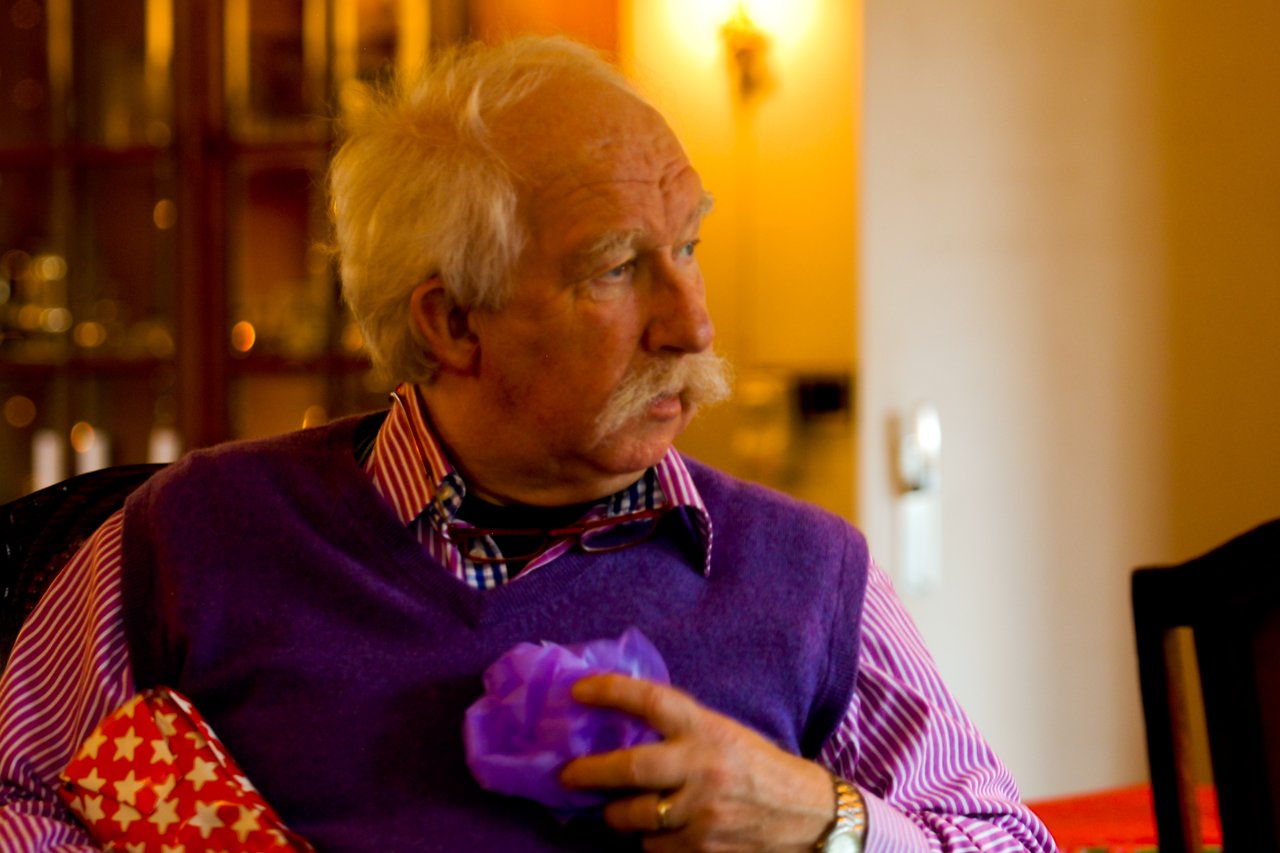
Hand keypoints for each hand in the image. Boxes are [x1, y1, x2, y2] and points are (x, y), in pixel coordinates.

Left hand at [559, 674, 834, 851]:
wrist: (810, 817)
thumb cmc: (761, 770)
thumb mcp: (726, 735)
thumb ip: (683, 733)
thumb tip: (623, 729)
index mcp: (708, 730)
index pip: (652, 701)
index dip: (611, 692)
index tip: (579, 692)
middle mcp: (703, 768)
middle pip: (630, 767)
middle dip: (590, 772)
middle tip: (568, 774)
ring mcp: (703, 813)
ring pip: (634, 817)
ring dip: (619, 815)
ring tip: (618, 809)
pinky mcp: (704, 849)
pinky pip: (654, 848)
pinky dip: (650, 841)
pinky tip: (661, 832)